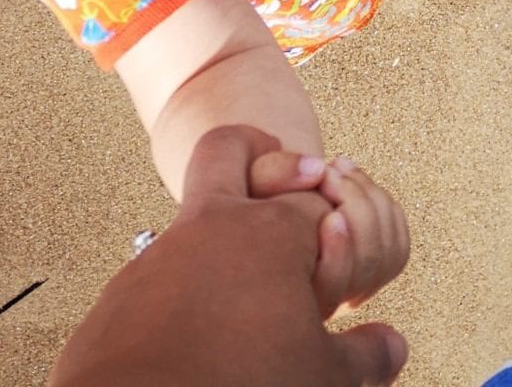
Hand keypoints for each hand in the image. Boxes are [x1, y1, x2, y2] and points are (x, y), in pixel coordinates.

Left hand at [49, 127, 407, 386]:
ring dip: (214, 245)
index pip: (317, 200)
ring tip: (237, 307)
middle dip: (257, 157)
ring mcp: (157, 257)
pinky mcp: (118, 298)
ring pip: (187, 220)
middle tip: (277, 201)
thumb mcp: (323, 376)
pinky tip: (193, 343)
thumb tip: (392, 345)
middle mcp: (210, 227)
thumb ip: (363, 354)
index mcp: (271, 234)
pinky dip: (177, 297)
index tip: (337, 257)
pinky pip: (152, 278)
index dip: (336, 225)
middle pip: (229, 148)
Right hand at [247, 150, 410, 315]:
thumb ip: (273, 173)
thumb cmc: (248, 197)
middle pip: (365, 266)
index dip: (340, 251)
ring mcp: (347, 295)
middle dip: (355, 205)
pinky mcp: (370, 277)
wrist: (264, 206)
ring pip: (386, 253)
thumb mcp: (244, 182)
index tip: (331, 213)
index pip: (329, 288)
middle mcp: (318, 309)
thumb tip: (317, 169)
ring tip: (337, 166)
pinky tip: (351, 176)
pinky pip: (398, 245)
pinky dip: (383, 201)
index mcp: (283, 302)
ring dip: (368, 195)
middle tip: (328, 171)